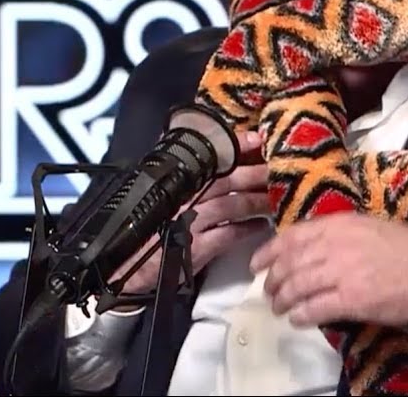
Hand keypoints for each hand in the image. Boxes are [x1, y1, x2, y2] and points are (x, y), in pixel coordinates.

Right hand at [110, 131, 270, 303]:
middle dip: (255, 174)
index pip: (210, 159)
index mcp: (177, 183)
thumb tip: (217, 160)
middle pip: (227, 181)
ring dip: (257, 201)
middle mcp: (184, 199)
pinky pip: (229, 235)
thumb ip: (185, 180)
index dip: (236, 148)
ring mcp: (190, 223)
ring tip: (276, 198)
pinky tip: (262, 227)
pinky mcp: (196, 248)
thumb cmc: (146, 231)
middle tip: (279, 169)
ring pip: (232, 206)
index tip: (259, 139)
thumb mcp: (162, 198)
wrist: (127, 268)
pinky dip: (247, 230)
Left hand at [250, 212, 407, 328]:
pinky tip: (297, 320)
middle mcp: (334, 245)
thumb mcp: (366, 226)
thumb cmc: (405, 247)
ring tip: (279, 309)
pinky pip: (315, 309)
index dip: (268, 252)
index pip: (290, 236)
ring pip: (297, 287)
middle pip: (289, 264)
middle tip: (269, 293)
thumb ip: (336, 234)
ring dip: (283, 300)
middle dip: (273, 281)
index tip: (256, 265)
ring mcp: (341, 272)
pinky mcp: (351, 299)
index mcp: (337, 224)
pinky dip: (301, 315)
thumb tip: (309, 249)